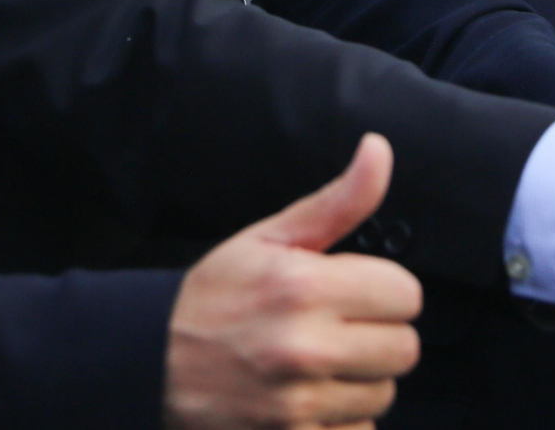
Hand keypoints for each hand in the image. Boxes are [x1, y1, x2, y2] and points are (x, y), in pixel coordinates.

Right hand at [165, 133, 422, 429]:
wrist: (148, 362)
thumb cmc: (212, 297)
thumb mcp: (269, 237)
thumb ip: (337, 201)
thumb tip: (379, 152)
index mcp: (303, 288)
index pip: (406, 294)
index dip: (382, 288)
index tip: (354, 291)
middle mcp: (304, 348)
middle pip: (404, 348)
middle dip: (377, 334)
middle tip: (337, 327)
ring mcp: (297, 404)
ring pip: (383, 395)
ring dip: (360, 380)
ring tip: (318, 363)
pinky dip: (340, 420)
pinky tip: (308, 397)